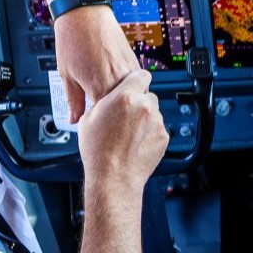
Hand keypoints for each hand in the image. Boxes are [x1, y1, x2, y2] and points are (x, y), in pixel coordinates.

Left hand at [56, 5, 143, 122]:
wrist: (84, 13)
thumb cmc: (73, 39)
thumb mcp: (66, 74)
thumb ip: (73, 101)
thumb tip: (74, 119)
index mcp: (100, 87)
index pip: (107, 117)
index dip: (101, 123)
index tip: (96, 126)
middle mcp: (118, 80)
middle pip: (124, 109)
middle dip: (115, 115)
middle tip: (106, 118)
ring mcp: (129, 70)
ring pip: (134, 96)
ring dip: (125, 102)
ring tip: (114, 104)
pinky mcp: (134, 61)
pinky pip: (137, 82)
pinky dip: (130, 89)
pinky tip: (120, 89)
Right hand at [77, 69, 166, 194]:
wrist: (113, 177)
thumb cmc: (98, 151)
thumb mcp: (89, 119)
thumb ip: (103, 103)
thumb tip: (107, 100)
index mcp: (125, 97)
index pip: (142, 75)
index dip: (137, 80)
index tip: (135, 84)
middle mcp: (144, 106)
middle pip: (148, 95)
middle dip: (139, 102)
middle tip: (126, 116)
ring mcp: (156, 122)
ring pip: (154, 113)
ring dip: (145, 119)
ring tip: (129, 134)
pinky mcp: (163, 136)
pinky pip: (158, 129)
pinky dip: (150, 133)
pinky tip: (136, 143)